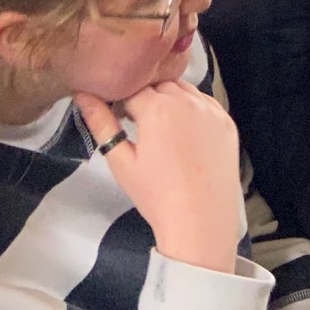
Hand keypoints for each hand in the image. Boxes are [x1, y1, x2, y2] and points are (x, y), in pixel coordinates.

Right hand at [76, 82, 242, 274]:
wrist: (200, 223)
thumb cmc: (156, 196)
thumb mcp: (121, 162)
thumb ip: (101, 123)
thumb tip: (82, 94)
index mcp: (158, 107)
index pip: (132, 89)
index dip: (123, 102)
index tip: (121, 119)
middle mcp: (187, 100)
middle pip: (159, 85)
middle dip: (147, 99)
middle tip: (141, 128)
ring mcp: (211, 110)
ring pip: (183, 90)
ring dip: (171, 100)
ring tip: (164, 131)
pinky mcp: (227, 122)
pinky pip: (205, 103)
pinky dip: (193, 109)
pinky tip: (187, 134)